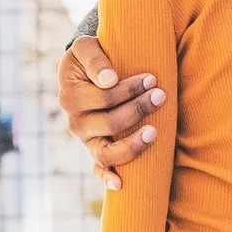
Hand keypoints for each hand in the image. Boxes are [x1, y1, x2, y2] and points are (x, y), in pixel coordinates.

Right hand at [62, 33, 165, 190]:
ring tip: (154, 132)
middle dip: (138, 109)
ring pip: (106, 151)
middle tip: (161, 95)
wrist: (88, 71)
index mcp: (70, 95)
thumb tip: (109, 79)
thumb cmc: (91, 58)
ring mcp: (86, 140)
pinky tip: (120, 184)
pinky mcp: (96, 150)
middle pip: (109, 122)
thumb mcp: (85, 47)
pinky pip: (98, 169)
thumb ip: (94, 57)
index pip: (103, 97)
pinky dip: (107, 178)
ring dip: (132, 144)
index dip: (129, 89)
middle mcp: (75, 121)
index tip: (152, 78)